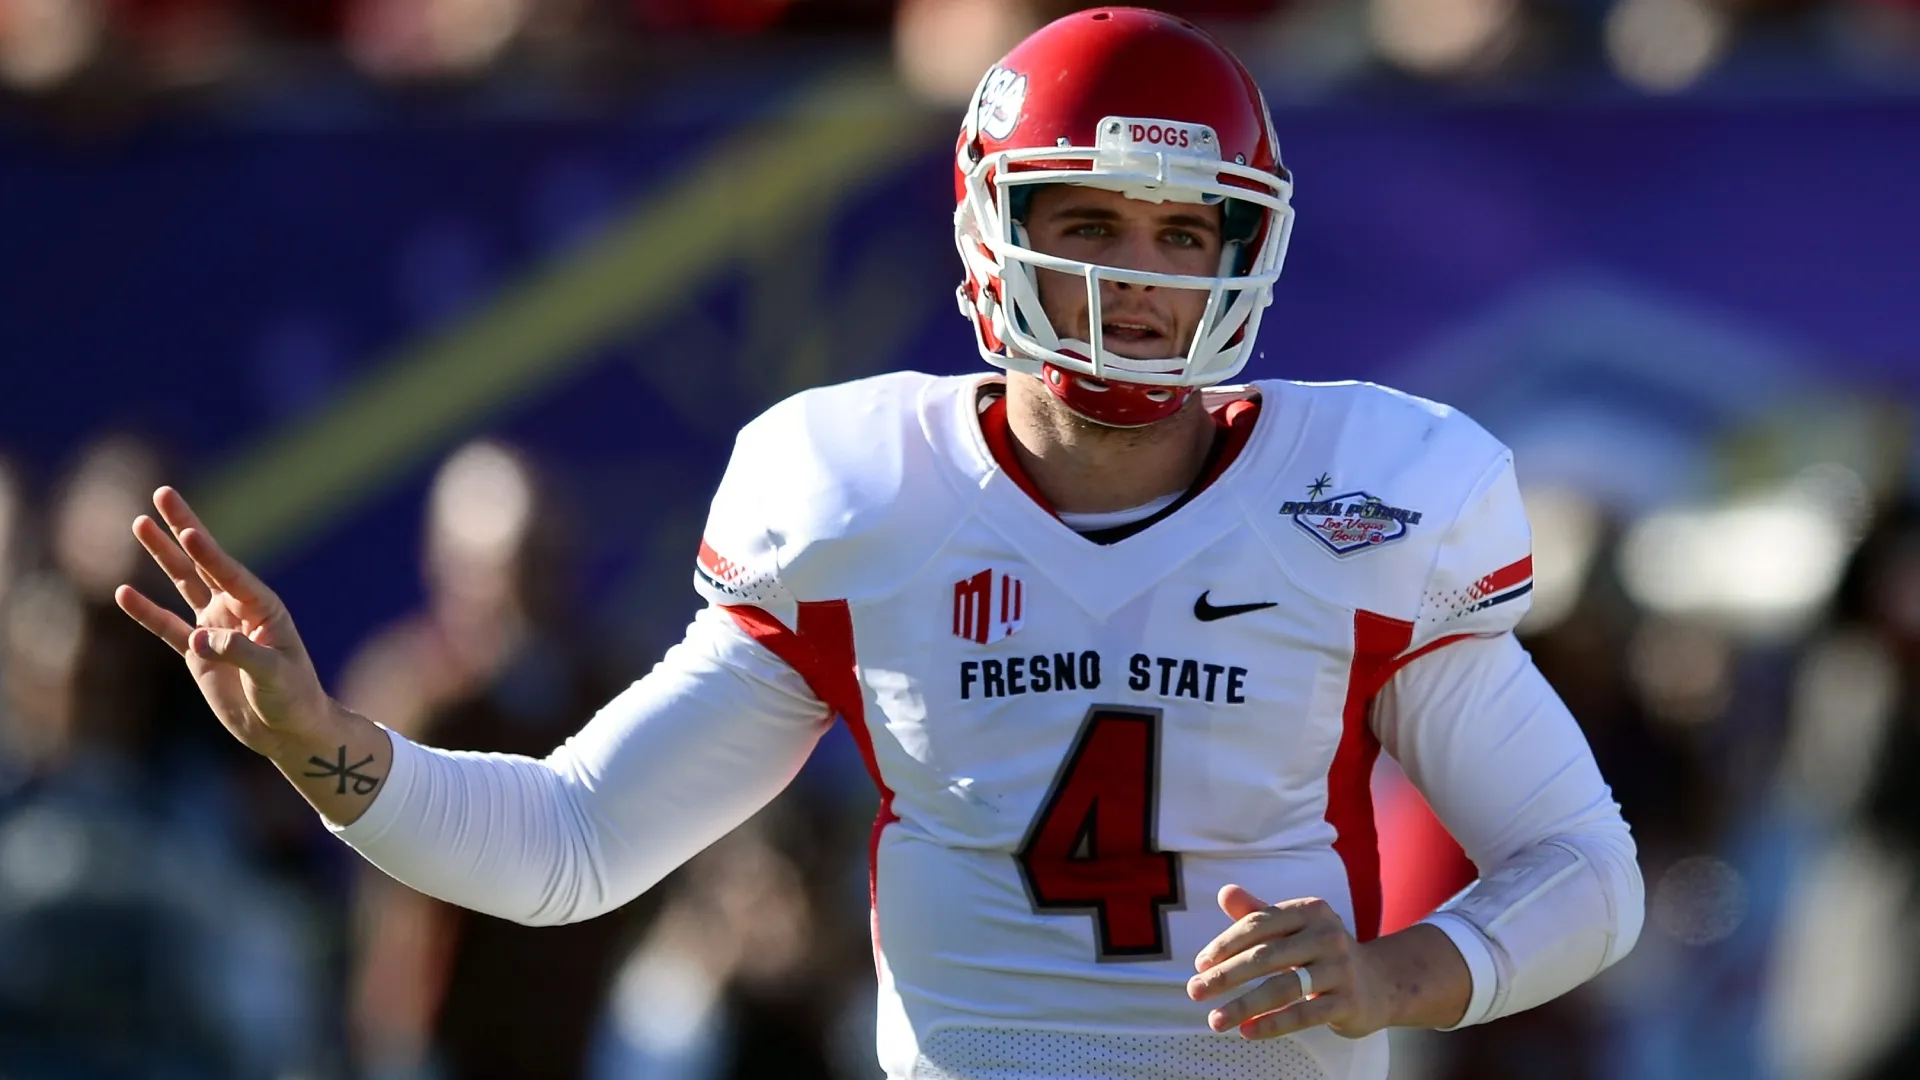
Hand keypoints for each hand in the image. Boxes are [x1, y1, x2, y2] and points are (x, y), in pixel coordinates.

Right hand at [115, 486, 332, 757]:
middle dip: (182, 528)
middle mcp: (238, 610)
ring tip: (140, 522)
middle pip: (203, 562)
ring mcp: (216, 628)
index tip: (187, 528)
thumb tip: (199, 640)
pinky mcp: (198, 654)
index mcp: (263, 607)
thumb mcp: (274, 675)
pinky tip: (124, 592)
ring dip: (162, 554)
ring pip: (183, 584)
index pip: (230, 573)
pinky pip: (167, 627)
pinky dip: (145, 612)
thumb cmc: (292, 698)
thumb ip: (239, 653)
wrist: (287, 729)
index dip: (208, 552)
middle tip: (162, 493)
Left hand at [1186, 884, 1395, 1040]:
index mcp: (1310, 910)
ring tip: (1215, 1021)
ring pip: (1283, 988)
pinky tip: (1247, 1031)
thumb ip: (1257, 914)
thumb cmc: (1320, 951)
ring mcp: (1341, 968)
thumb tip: (1225, 892)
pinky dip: (1273, 1024)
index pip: (1259, 924)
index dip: (1226, 944)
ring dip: (1244, 1005)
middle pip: (1266, 956)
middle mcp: (1328, 935)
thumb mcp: (1292, 929)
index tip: (1200, 966)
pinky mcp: (1349, 1001)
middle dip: (1226, 976)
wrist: (1380, 982)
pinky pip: (1305, 1014)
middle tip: (1194, 991)